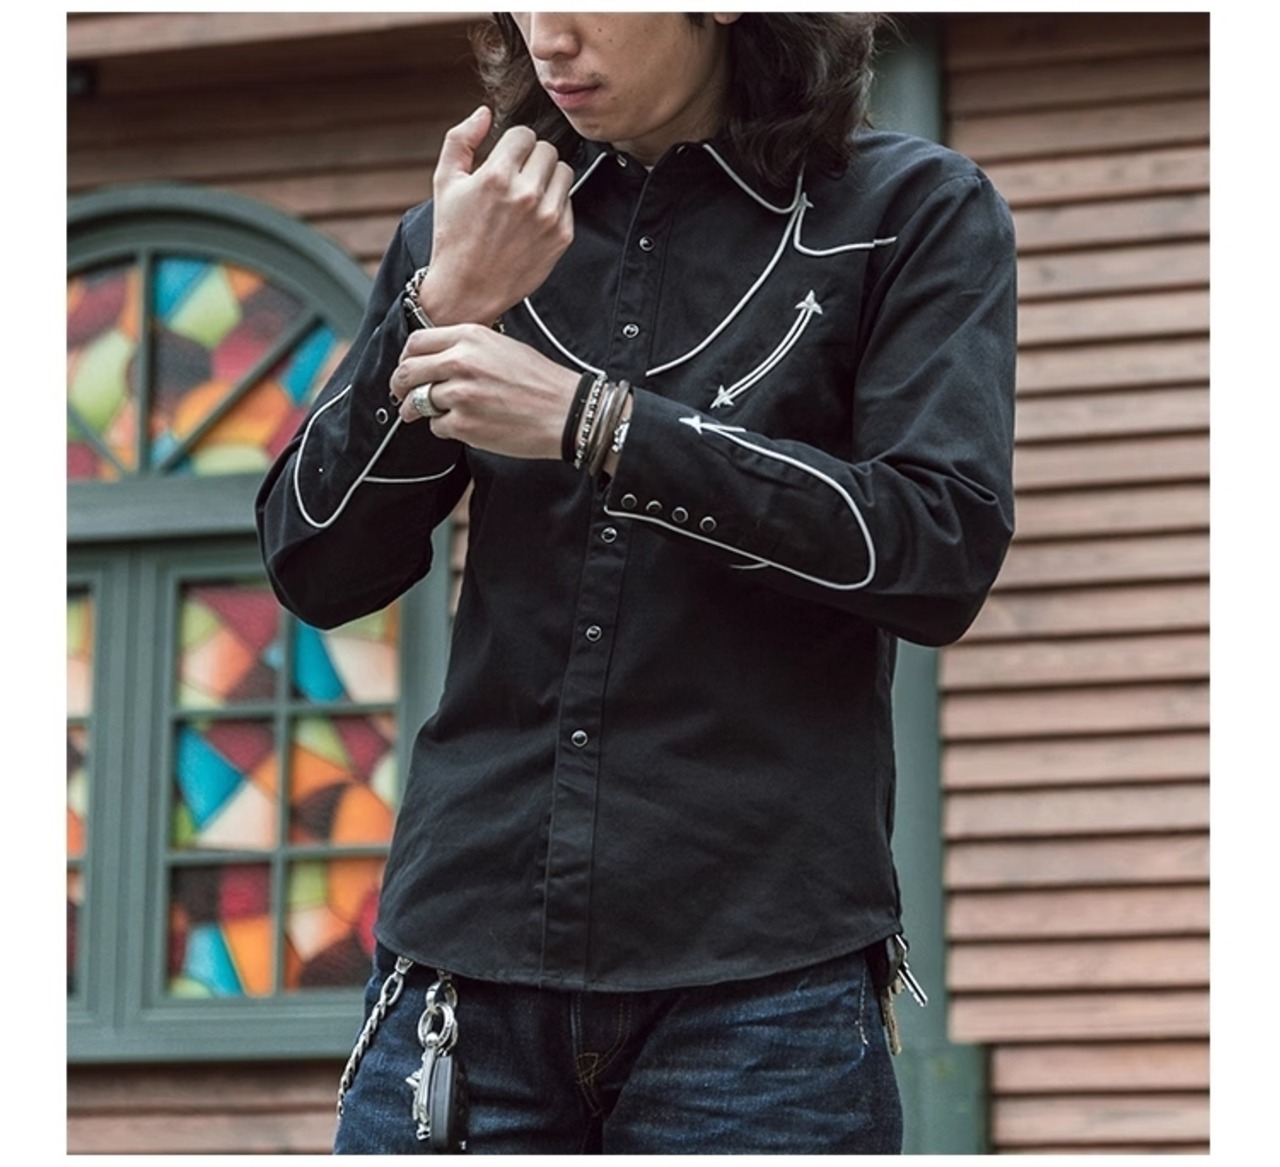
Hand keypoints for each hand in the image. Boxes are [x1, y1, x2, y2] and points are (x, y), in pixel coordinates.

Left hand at [390, 324, 578, 460]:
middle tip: (401, 395)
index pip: (416, 342)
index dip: (406, 358)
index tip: (407, 369)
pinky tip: (465, 425)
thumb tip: (435, 360)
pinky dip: (446, 428)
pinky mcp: (464, 424)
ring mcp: (460, 394)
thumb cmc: (540, 382)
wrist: (566, 412)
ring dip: (419, 411)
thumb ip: (466, 349)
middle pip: (407, 372)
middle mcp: (461, 362)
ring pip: (418, 402)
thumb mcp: (501, 347)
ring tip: (428, 414)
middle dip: (399, 386)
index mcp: (470, 337)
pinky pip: (437, 426)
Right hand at [416, 107, 575, 326]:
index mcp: (497, 176)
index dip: (513, 144)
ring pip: (564, 171)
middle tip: (516, 177)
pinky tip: (533, 217)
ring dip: (547, 177)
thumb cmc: (453, 235)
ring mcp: (548, 216)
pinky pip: (568, 201)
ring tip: (527, 194)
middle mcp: (527, 194)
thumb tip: (485, 113)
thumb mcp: (444, 182)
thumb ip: (461, 139)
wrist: (468, 288)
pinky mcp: (562, 236)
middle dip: (532, 158)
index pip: (525, 134)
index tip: (505, 159)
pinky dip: (554, 204)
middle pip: (548, 150)